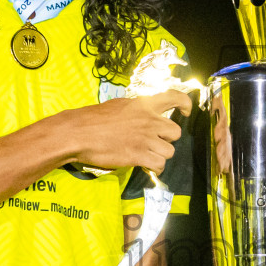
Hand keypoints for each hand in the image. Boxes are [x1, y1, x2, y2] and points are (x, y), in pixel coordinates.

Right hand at [59, 91, 191, 173]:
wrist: (79, 133)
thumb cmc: (93, 118)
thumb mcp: (119, 106)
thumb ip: (136, 110)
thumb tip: (143, 114)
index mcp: (144, 104)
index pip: (175, 97)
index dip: (185, 104)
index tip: (186, 111)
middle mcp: (149, 120)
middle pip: (176, 132)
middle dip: (168, 140)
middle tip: (155, 142)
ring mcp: (145, 138)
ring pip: (170, 151)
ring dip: (160, 156)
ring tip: (147, 155)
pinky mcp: (139, 155)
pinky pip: (159, 164)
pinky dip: (154, 168)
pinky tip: (145, 165)